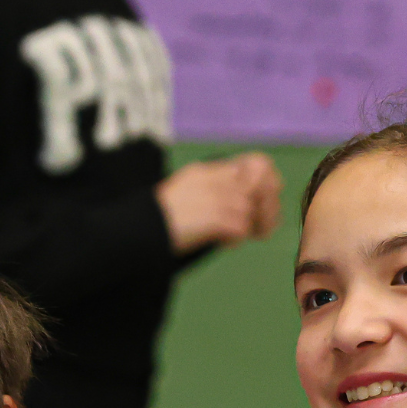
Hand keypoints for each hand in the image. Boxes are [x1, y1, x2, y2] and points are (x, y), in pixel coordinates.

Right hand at [156, 152, 282, 254]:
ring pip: (251, 210)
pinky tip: (222, 243)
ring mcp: (216, 198)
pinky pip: (242, 228)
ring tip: (233, 236)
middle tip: (255, 224)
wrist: (139, 230)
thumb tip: (238, 197)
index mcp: (206, 171)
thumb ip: (211, 188)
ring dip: (248, 226)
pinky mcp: (215, 218)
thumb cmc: (157, 218)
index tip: (259, 202)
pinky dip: (236, 239)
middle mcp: (215, 180)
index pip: (257, 164)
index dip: (267, 183)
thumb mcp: (184, 191)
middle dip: (265, 206)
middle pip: (262, 185)